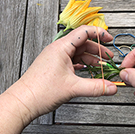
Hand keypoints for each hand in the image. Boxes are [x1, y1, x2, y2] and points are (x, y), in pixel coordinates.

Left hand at [0, 25, 116, 133]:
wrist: (23, 102)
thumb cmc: (39, 91)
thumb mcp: (73, 88)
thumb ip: (96, 87)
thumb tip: (111, 87)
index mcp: (61, 48)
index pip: (84, 32)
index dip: (99, 34)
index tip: (109, 39)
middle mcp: (58, 50)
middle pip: (83, 43)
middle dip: (98, 50)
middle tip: (109, 59)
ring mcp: (55, 59)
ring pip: (77, 54)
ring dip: (91, 60)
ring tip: (101, 68)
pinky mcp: (53, 67)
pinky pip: (72, 62)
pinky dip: (82, 66)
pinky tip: (88, 73)